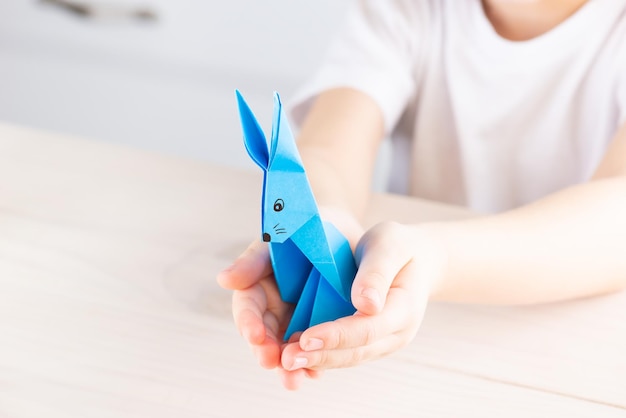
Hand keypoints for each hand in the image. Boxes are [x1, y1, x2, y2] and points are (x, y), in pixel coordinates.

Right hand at [216, 207, 364, 389]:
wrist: (337, 230)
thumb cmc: (300, 227)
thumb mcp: (276, 238)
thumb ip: (253, 260)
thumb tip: (224, 280)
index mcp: (258, 287)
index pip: (248, 308)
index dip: (249, 323)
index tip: (256, 335)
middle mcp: (273, 308)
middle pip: (265, 336)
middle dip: (267, 352)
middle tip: (274, 363)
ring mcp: (295, 320)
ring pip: (287, 348)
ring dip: (289, 366)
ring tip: (294, 380)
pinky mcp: (318, 328)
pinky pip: (312, 349)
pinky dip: (313, 363)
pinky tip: (316, 374)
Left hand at [280, 221, 446, 371]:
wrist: (416, 259)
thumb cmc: (399, 247)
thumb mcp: (389, 246)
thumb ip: (377, 273)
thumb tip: (366, 304)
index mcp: (403, 309)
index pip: (367, 329)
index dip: (335, 335)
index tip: (306, 338)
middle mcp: (395, 333)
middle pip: (356, 351)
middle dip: (321, 356)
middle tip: (287, 359)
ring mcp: (383, 342)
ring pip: (349, 358)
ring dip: (318, 362)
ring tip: (287, 363)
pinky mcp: (369, 342)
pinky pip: (345, 353)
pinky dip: (322, 356)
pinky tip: (298, 356)